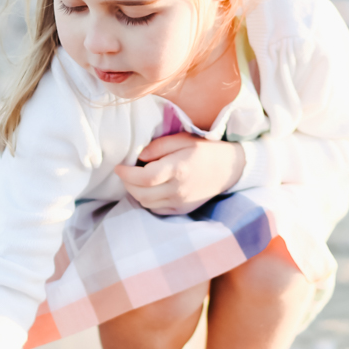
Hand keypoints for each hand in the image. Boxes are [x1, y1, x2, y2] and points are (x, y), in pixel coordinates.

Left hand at [114, 132, 242, 214]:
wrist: (230, 169)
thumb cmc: (205, 150)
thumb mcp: (183, 139)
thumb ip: (159, 146)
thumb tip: (139, 156)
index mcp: (178, 169)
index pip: (144, 177)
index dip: (126, 173)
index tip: (118, 166)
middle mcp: (179, 189)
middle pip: (141, 194)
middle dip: (127, 184)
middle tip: (125, 173)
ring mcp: (181, 203)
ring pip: (146, 203)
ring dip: (136, 192)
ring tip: (137, 179)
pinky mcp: (182, 210)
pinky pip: (156, 209)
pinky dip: (148, 200)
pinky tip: (150, 189)